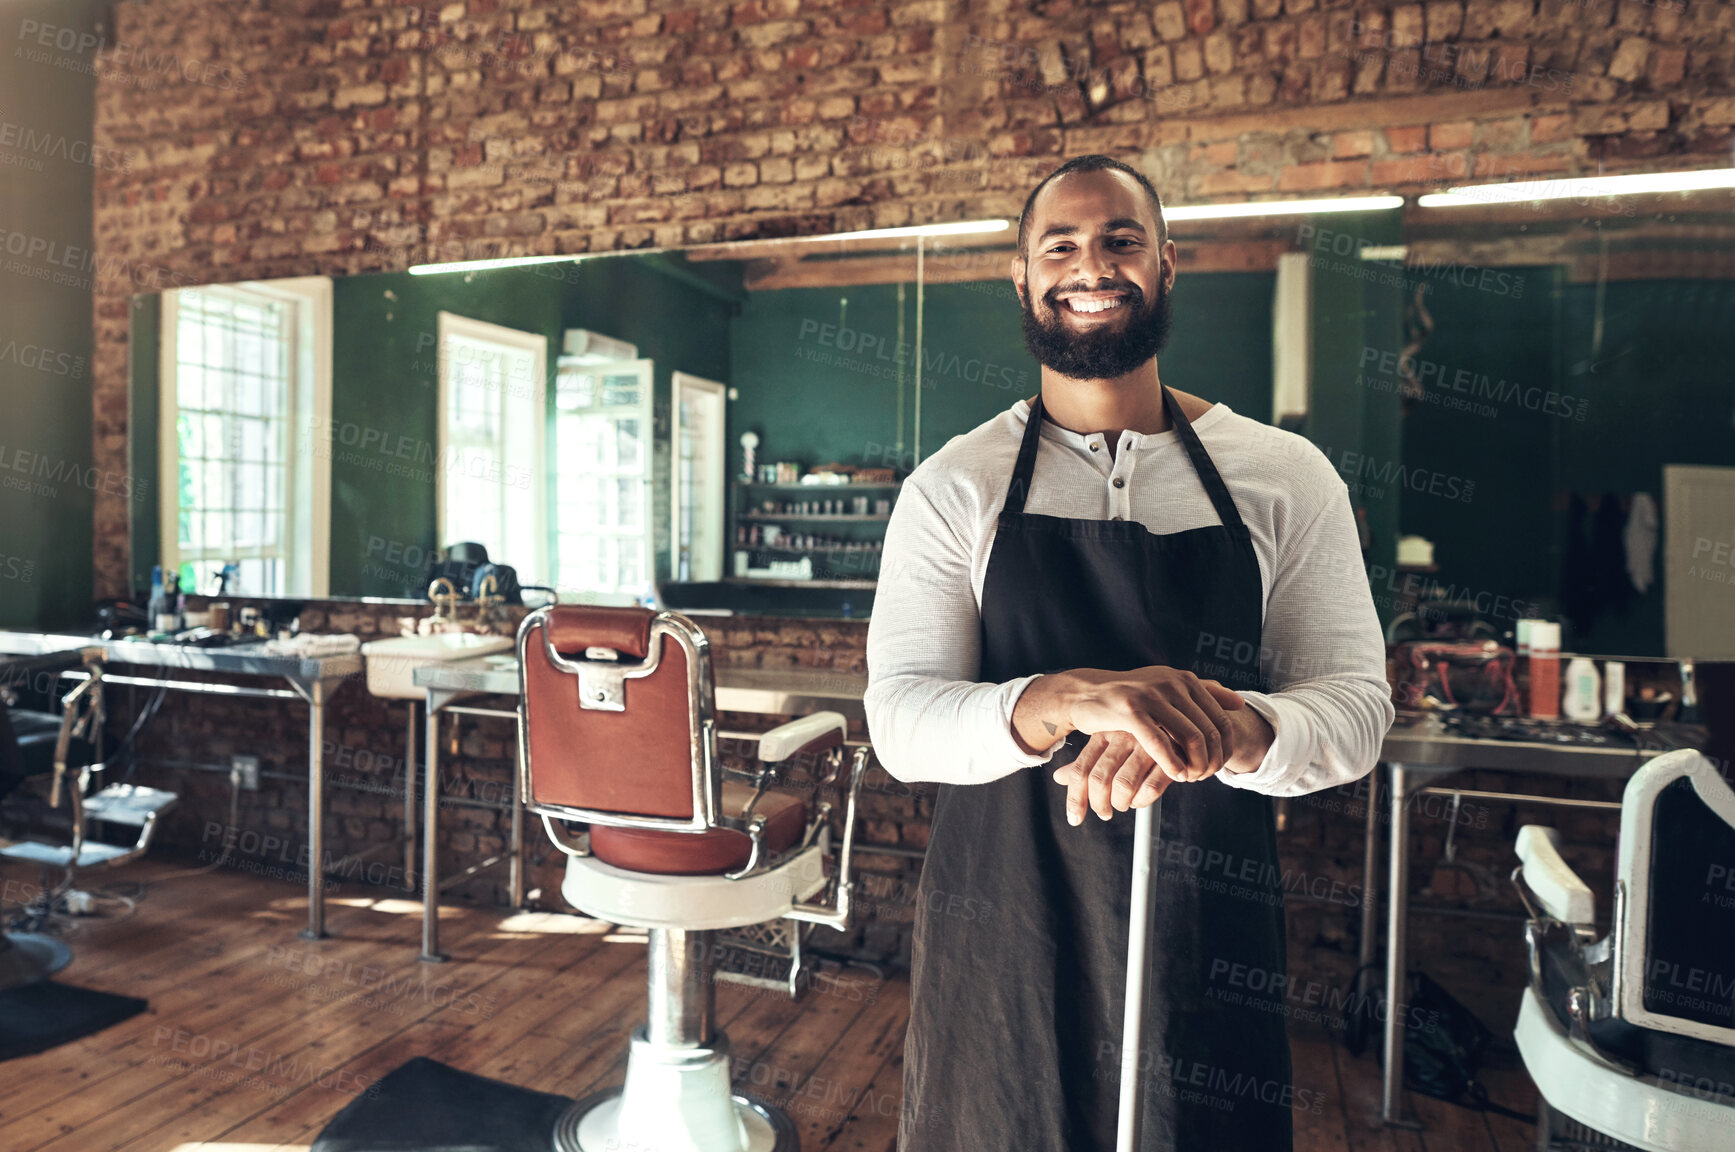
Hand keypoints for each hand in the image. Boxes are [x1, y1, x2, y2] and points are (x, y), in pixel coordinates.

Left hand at [1053, 730, 1174, 824]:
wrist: (1185, 722)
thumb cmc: (1142, 737)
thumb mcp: (1111, 743)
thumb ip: (1088, 761)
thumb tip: (1058, 778)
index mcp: (1104, 732)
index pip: (1081, 770)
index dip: (1075, 799)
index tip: (1075, 819)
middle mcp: (1123, 737)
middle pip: (1099, 780)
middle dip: (1099, 805)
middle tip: (1104, 813)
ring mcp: (1147, 745)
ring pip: (1123, 787)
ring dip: (1121, 803)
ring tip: (1125, 803)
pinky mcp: (1170, 757)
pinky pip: (1150, 789)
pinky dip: (1143, 801)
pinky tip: (1143, 798)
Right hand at [1062, 666, 1244, 777]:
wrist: (1087, 693)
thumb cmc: (1130, 697)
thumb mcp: (1169, 688)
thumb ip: (1204, 692)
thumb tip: (1239, 702)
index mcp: (1185, 680)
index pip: (1222, 719)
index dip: (1225, 748)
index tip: (1218, 766)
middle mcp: (1172, 684)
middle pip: (1210, 731)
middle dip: (1212, 760)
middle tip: (1204, 777)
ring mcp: (1151, 696)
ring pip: (1191, 737)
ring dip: (1195, 765)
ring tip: (1190, 778)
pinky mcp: (1130, 712)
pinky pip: (1160, 743)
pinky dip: (1172, 763)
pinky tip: (1175, 775)